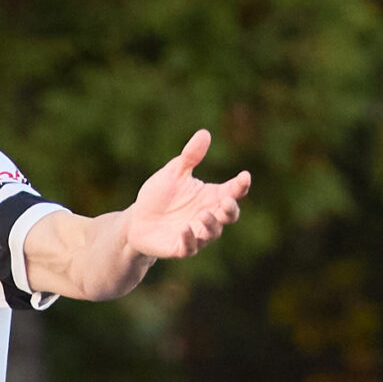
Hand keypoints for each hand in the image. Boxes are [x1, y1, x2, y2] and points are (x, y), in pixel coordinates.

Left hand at [121, 129, 249, 260]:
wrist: (137, 220)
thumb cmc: (160, 195)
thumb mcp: (174, 172)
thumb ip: (190, 156)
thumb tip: (204, 133)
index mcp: (211, 197)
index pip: (233, 191)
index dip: (241, 185)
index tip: (244, 176)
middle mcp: (208, 216)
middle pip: (229, 216)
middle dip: (231, 210)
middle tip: (227, 201)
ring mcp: (196, 233)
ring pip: (212, 233)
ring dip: (211, 225)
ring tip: (204, 215)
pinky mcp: (180, 247)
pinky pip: (190, 248)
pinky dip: (190, 240)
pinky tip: (185, 229)